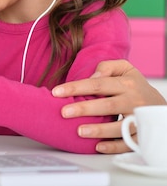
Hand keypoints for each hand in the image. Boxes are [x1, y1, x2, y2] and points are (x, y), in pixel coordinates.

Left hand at [52, 59, 166, 153]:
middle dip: (84, 109)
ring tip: (79, 131)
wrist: (160, 106)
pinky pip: (129, 142)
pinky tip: (98, 146)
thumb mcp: (125, 69)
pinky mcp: (143, 135)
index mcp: (126, 84)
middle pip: (107, 105)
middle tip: (64, 112)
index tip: (57, 92)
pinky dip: (114, 146)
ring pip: (120, 126)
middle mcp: (134, 101)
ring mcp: (139, 119)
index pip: (98, 84)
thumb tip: (92, 77)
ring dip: (99, 130)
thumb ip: (107, 67)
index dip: (76, 88)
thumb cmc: (135, 86)